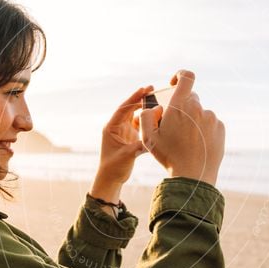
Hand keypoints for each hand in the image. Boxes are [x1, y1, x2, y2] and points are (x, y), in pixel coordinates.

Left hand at [90, 86, 152, 202]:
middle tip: (152, 89)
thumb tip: (153, 140)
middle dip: (140, 98)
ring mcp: (124, 131)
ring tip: (157, 101)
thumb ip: (139, 146)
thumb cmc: (113, 167)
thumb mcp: (126, 155)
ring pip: (136, 116)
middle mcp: (117, 127)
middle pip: (130, 108)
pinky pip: (140, 125)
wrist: (111, 178)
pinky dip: (147, 121)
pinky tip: (157, 117)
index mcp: (111, 127)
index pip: (123, 109)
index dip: (133, 98)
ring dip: (145, 109)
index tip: (143, 89)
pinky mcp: (131, 137)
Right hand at [139, 70, 224, 185]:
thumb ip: (146, 116)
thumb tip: (155, 108)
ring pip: (200, 113)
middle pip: (191, 98)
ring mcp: (211, 118)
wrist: (193, 175)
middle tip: (175, 126)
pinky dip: (203, 130)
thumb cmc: (168, 156)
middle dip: (182, 108)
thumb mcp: (148, 137)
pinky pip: (210, 123)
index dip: (180, 76)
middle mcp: (198, 108)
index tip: (174, 84)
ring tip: (187, 141)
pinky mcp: (220, 128)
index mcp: (179, 106)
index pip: (186, 77)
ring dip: (193, 121)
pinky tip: (197, 145)